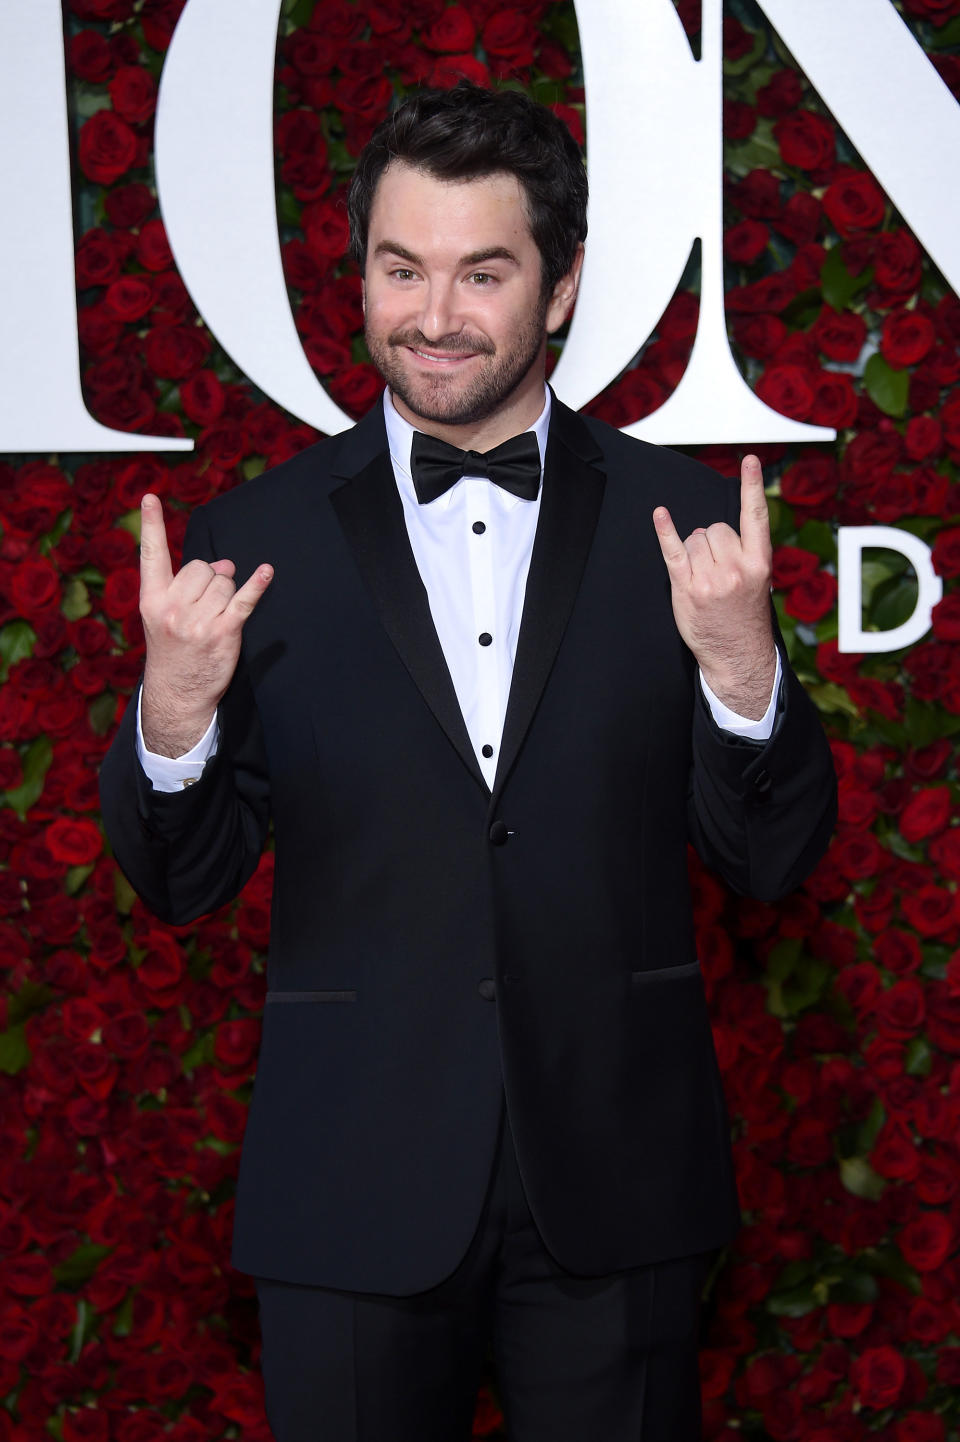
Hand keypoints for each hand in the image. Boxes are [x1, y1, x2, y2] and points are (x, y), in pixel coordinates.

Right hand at [139, 494, 272, 756]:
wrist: (177, 694)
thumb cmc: (173, 652)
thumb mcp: (162, 618)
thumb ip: (185, 587)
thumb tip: (223, 564)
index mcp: (152, 600)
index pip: (151, 555)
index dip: (152, 524)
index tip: (150, 498)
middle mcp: (172, 607)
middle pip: (202, 566)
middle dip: (210, 579)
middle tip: (204, 606)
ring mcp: (197, 621)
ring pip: (225, 582)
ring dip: (228, 594)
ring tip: (215, 618)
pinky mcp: (223, 632)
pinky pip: (244, 600)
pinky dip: (258, 584)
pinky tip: (266, 572)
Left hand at [653, 455, 775, 720]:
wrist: (738, 655)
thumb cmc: (745, 617)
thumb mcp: (758, 583)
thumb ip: (743, 554)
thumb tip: (710, 533)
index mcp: (759, 563)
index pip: (755, 517)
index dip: (753, 486)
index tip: (751, 460)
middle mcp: (736, 567)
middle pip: (715, 528)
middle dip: (711, 542)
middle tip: (716, 570)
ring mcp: (710, 579)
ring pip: (695, 540)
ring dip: (694, 552)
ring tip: (703, 579)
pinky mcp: (687, 588)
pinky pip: (673, 551)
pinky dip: (664, 531)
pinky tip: (660, 515)